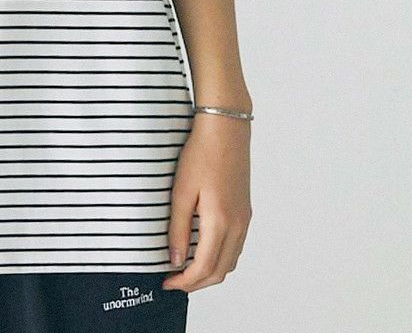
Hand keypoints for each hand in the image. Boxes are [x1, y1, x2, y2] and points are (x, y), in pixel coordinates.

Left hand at [161, 112, 252, 292]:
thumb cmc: (201, 154)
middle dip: (197, 282)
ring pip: (230, 261)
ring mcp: (245, 219)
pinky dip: (220, 257)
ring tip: (185, 267)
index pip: (204, 268)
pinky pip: (235, 246)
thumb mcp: (181, 191)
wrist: (225, 129)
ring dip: (209, 271)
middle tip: (173, 279)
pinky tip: (202, 248)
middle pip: (220, 271)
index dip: (184, 282)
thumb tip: (175, 260)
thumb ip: (179, 229)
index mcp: (221, 222)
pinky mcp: (245, 211)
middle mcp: (238, 225)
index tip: (166, 281)